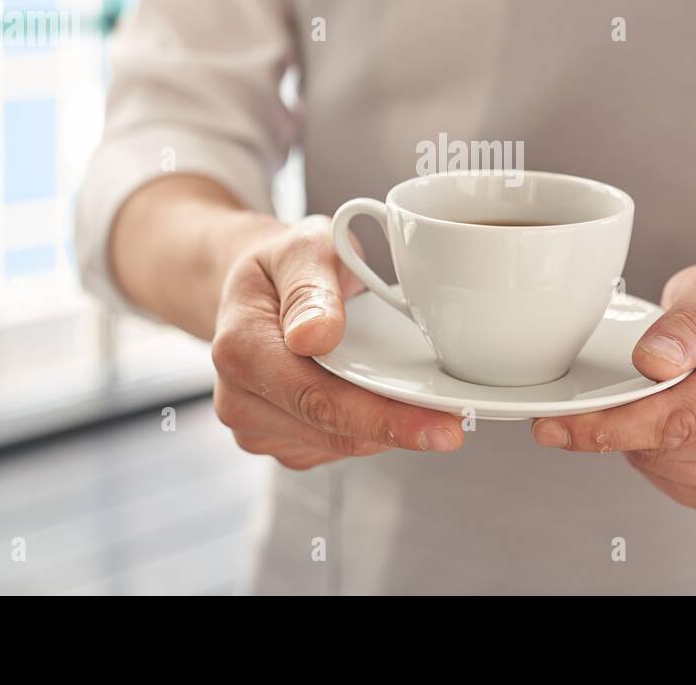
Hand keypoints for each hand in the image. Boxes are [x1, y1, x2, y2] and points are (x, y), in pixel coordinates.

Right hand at [211, 214, 464, 468]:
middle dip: (399, 430)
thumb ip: (310, 288)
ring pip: (339, 446)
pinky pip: (335, 447)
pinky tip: (385, 400)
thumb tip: (316, 335)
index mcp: (239, 347)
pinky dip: (369, 428)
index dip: (382, 418)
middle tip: (455, 425)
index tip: (439, 426)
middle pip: (332, 431)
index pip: (317, 398)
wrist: (256, 288)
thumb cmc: (283, 264)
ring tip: (423, 402)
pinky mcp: (281, 440)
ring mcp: (257, 426)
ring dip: (385, 429)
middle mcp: (239, 398)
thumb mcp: (301, 248)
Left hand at [530, 262, 695, 518]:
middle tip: (623, 386)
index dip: (612, 425)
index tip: (555, 426)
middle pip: (667, 448)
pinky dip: (659, 457)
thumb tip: (652, 361)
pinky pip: (675, 487)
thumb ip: (688, 317)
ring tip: (672, 396)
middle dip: (624, 420)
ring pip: (664, 471)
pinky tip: (681, 425)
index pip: (683, 417)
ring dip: (643, 438)